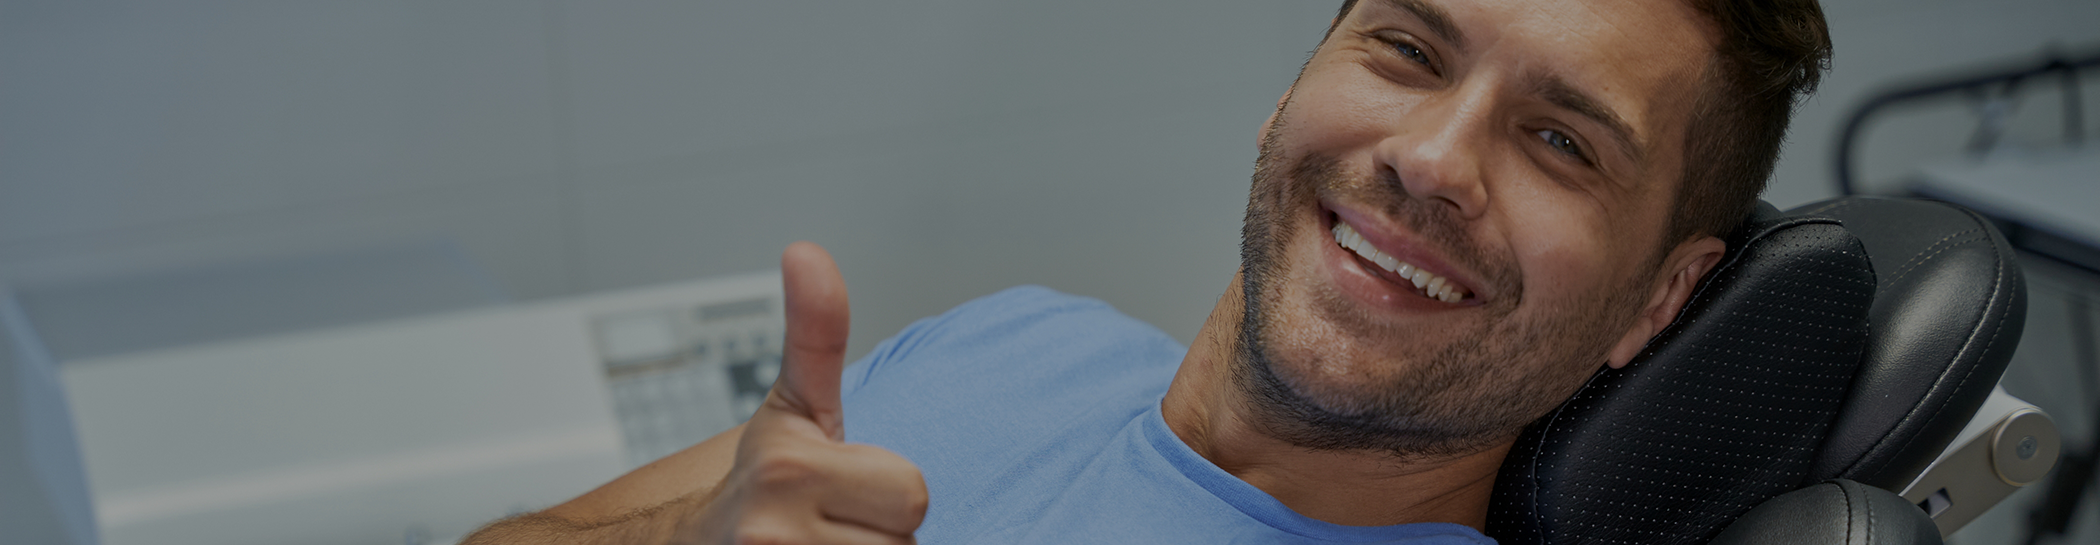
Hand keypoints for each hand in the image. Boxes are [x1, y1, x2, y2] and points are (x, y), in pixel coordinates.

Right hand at [688, 242, 928, 544]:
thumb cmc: (760, 482)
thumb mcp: (793, 407)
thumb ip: (816, 334)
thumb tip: (807, 251)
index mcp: (788, 472)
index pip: (914, 494)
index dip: (887, 492)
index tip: (844, 489)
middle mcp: (773, 537)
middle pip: (906, 542)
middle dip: (881, 535)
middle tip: (835, 526)